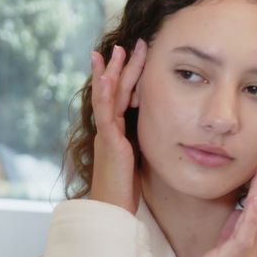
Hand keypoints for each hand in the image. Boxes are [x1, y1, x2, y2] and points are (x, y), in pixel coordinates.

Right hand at [90, 39, 146, 213]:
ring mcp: (106, 134)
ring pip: (107, 97)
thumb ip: (139, 146)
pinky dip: (105, 94)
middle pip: (112, 92)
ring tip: (113, 52)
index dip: (125, 78)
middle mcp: (108, 130)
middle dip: (117, 68)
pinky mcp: (108, 142)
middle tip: (122, 46)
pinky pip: (106, 114)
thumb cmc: (123, 191)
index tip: (129, 59)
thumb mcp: (135, 163)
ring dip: (110, 73)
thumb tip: (152, 137)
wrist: (112, 210)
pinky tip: (106, 78)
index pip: (121, 99)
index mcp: (116, 133)